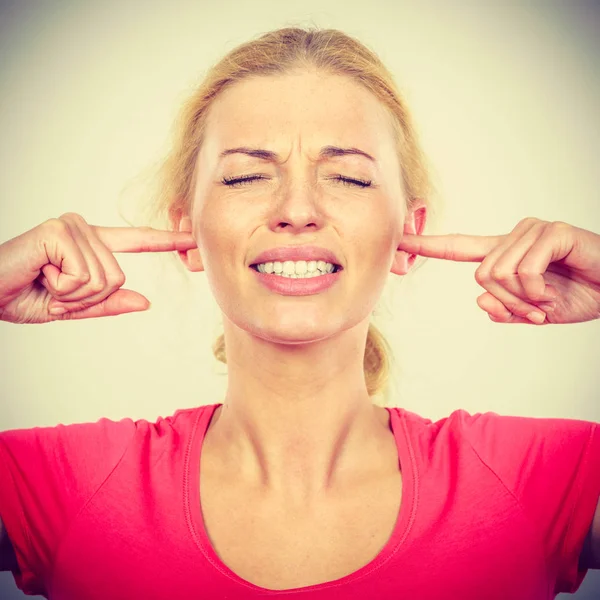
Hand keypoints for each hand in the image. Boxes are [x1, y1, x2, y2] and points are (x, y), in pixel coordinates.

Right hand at [0, 212, 196, 323]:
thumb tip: (146, 302)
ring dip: (72, 295)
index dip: (165, 240)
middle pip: (118, 278)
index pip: (135, 240)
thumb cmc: (25, 296)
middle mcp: (84, 229)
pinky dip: (63, 288)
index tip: (191, 238)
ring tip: (46, 282)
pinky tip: (42, 274)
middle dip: (85, 298)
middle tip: (53, 290)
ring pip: (105, 279)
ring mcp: (73, 227)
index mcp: (90, 244)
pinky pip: (85, 276)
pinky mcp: (60, 232)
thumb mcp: (74, 307)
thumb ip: (108, 303)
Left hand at [397, 217, 599, 324]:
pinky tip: (555, 290)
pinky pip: (523, 271)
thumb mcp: (534, 312)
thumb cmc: (578, 295)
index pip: (459, 248)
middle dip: (508, 302)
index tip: (400, 241)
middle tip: (535, 308)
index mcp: (504, 254)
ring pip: (498, 275)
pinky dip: (538, 292)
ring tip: (548, 299)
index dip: (428, 246)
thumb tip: (480, 301)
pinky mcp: (551, 232)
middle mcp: (513, 237)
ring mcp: (531, 231)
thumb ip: (505, 310)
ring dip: (525, 300)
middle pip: (481, 276)